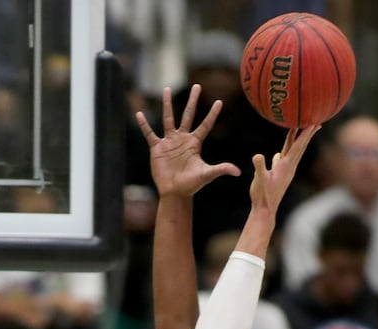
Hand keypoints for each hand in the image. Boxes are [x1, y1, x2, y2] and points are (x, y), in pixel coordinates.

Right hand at [136, 84, 241, 198]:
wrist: (175, 192)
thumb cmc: (191, 184)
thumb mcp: (207, 175)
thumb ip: (221, 169)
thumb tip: (238, 171)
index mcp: (195, 143)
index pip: (205, 125)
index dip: (212, 114)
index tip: (220, 102)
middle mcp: (182, 138)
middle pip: (188, 115)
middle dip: (192, 101)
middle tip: (197, 86)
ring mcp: (169, 142)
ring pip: (168, 118)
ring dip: (167, 104)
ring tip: (167, 89)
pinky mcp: (157, 148)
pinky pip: (149, 133)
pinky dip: (144, 125)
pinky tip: (139, 114)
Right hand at [248, 124, 320, 215]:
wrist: (265, 210)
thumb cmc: (262, 195)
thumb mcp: (259, 180)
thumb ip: (260, 167)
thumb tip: (257, 156)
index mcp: (285, 166)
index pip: (297, 147)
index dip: (304, 134)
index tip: (313, 123)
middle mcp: (288, 167)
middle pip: (300, 147)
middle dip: (308, 134)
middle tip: (317, 122)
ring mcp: (285, 171)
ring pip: (293, 152)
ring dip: (298, 141)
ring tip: (302, 131)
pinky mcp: (280, 175)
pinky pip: (283, 160)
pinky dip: (285, 153)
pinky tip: (281, 153)